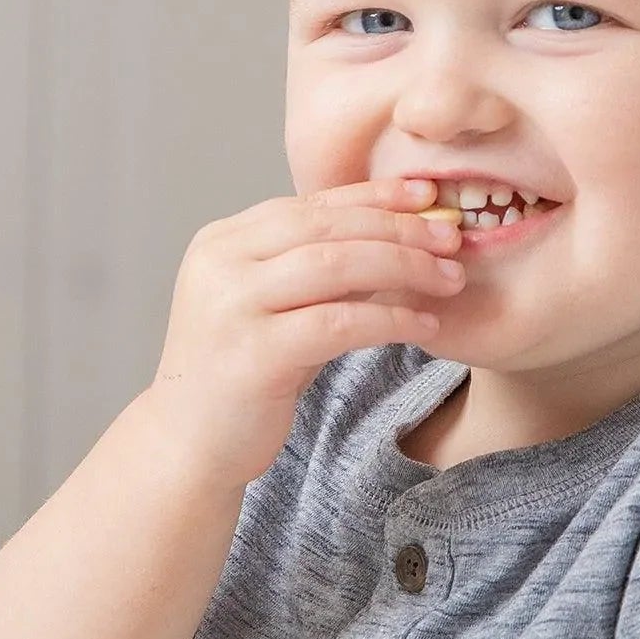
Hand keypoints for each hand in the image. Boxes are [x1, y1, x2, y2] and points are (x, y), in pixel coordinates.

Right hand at [145, 177, 462, 486]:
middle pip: (327, 227)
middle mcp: (221, 263)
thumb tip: (399, 233)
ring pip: (337, 265)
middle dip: (399, 227)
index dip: (374, 196)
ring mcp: (233, 307)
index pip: (310, 204)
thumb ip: (317, 269)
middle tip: (452, 237)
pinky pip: (340, 323)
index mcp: (222, 241)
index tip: (427, 193)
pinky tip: (425, 325)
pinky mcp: (254, 355)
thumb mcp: (274, 307)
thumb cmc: (240, 375)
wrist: (188, 445)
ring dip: (405, 267)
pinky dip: (391, 319)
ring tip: (450, 278)